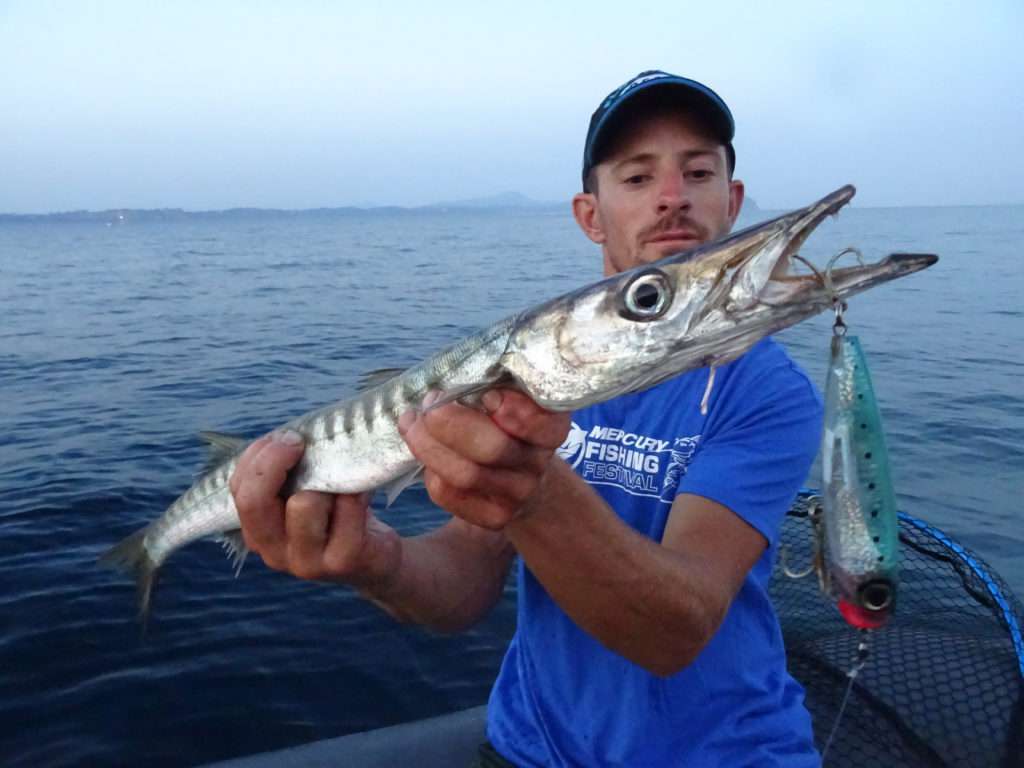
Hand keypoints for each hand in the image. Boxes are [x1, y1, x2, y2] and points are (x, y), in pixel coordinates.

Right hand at [229, 431, 400, 587]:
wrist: (377, 558)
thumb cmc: (336, 513)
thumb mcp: (304, 493)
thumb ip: (286, 472)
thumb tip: (286, 438)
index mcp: (258, 532)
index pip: (240, 490)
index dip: (258, 457)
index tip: (287, 438)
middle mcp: (274, 552)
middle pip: (255, 501)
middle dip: (275, 461)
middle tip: (300, 445)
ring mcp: (307, 562)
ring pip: (303, 503)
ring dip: (325, 480)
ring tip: (340, 482)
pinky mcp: (342, 561)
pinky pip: (346, 508)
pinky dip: (357, 491)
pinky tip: (363, 493)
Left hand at [397, 389, 570, 529]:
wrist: (521, 477)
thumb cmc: (506, 424)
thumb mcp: (513, 400)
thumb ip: (494, 388)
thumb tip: (452, 387)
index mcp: (550, 429)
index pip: (542, 424)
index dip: (514, 410)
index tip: (487, 395)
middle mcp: (538, 465)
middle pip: (493, 449)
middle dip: (450, 423)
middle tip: (429, 402)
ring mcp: (517, 495)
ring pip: (465, 475)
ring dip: (427, 444)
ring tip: (411, 422)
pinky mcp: (494, 517)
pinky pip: (448, 493)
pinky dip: (429, 470)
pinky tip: (426, 453)